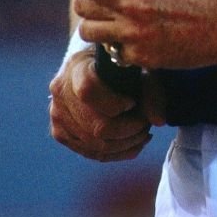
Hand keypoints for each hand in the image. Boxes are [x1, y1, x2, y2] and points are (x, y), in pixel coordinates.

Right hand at [48, 43, 164, 161]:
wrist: (93, 66)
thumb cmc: (118, 64)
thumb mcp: (137, 67)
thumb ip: (151, 90)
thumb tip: (158, 121)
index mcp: (75, 67)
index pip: (88, 91)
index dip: (114, 103)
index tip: (132, 101)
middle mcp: (61, 92)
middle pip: (96, 126)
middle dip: (128, 131)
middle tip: (145, 124)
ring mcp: (58, 115)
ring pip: (95, 144)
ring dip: (126, 144)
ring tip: (142, 133)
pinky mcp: (60, 133)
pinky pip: (90, 152)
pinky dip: (116, 152)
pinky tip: (132, 143)